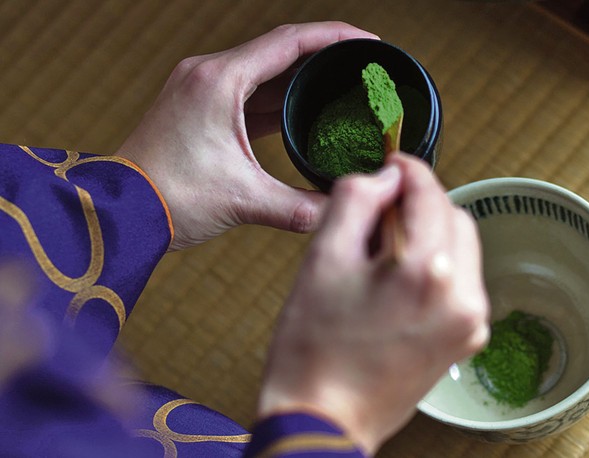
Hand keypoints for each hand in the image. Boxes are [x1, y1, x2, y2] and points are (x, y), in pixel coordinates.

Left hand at [116, 22, 378, 250]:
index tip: (369, 44)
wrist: (117, 211)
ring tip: (342, 89)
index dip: (335, 38)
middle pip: (280, 52)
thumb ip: (299, 207)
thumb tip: (339, 213)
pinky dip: (280, 100)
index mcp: (219, 81)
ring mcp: (202, 91)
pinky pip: (250, 95)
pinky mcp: (200, 110)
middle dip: (325, 58)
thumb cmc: (167, 197)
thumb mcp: (242, 200)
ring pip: (265, 74)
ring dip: (302, 80)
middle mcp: (209, 75)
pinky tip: (305, 113)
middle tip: (363, 69)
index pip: (290, 42)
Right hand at [257, 154, 490, 454]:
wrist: (324, 419)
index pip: (430, 193)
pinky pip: (460, 281)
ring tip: (383, 250)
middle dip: (421, 203)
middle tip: (379, 209)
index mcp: (430, 271)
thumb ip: (356, 200)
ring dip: (429, 234)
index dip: (408, 170)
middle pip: (454, 217)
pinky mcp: (465, 340)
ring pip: (461, 248)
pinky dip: (436, 266)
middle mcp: (464, 296)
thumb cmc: (314, 348)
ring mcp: (470, 323)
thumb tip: (386, 177)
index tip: (391, 163)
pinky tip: (397, 280)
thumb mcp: (323, 258)